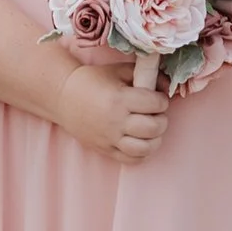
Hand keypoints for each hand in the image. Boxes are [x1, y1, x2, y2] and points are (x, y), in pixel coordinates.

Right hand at [64, 50, 173, 166]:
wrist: (64, 97)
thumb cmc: (94, 81)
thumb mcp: (120, 71)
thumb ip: (147, 76)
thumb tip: (167, 86)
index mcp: (119, 99)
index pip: (155, 104)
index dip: (162, 100)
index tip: (158, 98)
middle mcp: (115, 121)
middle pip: (154, 127)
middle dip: (162, 119)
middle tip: (156, 114)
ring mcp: (110, 138)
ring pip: (145, 148)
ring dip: (155, 139)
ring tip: (151, 130)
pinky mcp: (105, 150)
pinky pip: (132, 159)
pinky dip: (143, 153)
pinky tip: (141, 140)